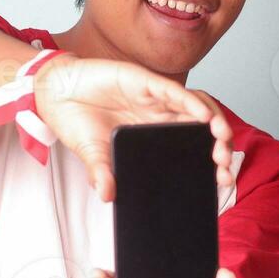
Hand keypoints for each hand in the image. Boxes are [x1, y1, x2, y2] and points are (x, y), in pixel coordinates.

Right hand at [34, 54, 233, 202]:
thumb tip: (106, 196)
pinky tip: (204, 116)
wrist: (55, 94)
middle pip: (201, 129)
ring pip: (195, 107)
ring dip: (213, 122)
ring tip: (222, 140)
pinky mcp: (145, 81)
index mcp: (151, 135)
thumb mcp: (92, 155)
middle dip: (219, 146)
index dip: (209, 161)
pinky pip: (174, 92)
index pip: (190, 147)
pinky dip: (191, 103)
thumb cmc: (76, 122)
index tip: (220, 179)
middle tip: (224, 165)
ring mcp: (154, 99)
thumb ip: (102, 173)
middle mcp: (159, 116)